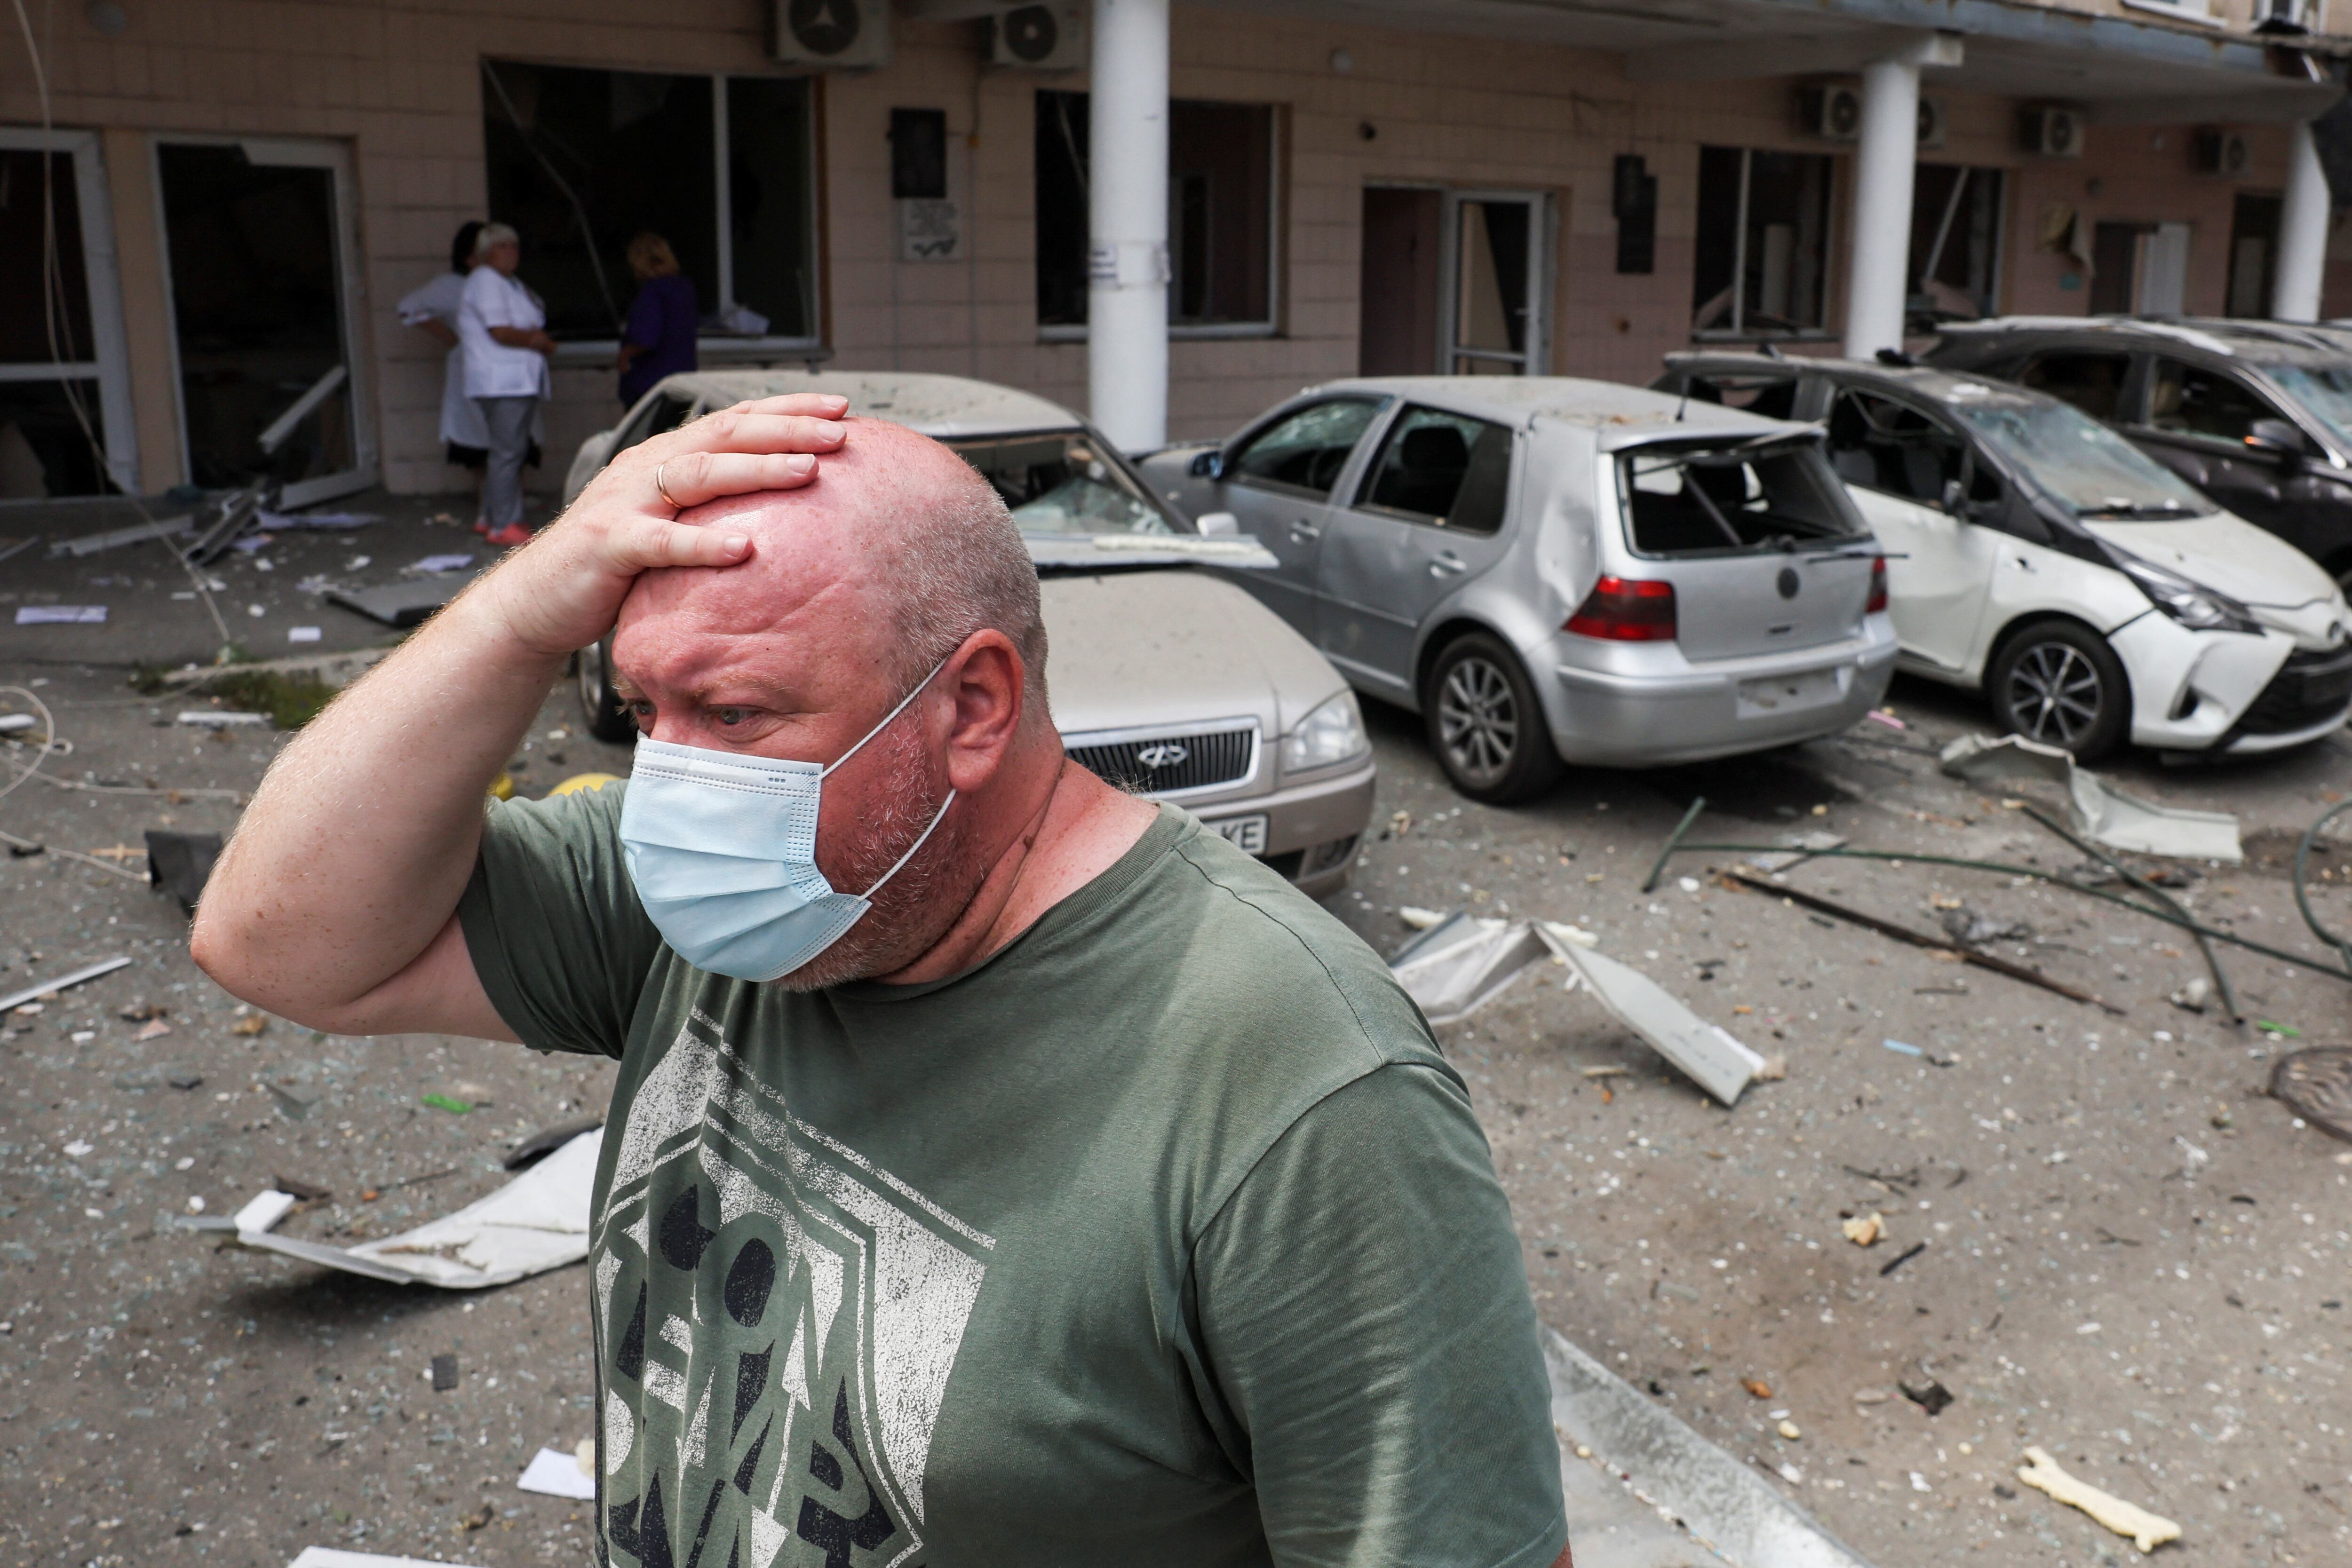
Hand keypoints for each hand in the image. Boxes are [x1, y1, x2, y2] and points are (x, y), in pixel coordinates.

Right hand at [476, 393, 849, 656]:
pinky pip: (661, 542)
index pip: (735, 422)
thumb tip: (782, 516)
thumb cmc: (614, 567)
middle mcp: (648, 468)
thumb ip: (710, 510)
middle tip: (841, 429)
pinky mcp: (609, 544)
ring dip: (757, 469)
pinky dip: (703, 543)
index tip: (841, 409)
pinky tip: (745, 548)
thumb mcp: (668, 526)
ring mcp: (626, 502)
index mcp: (667, 459)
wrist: (537, 600)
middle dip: (787, 428)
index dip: (787, 410)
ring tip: (808, 470)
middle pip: (726, 435)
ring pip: (699, 474)